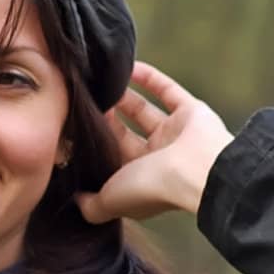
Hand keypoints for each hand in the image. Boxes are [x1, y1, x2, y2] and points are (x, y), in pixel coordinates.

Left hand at [73, 61, 234, 221]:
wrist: (197, 170)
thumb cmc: (153, 187)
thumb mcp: (110, 201)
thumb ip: (91, 206)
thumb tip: (77, 200)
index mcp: (140, 181)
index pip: (112, 161)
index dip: (96, 146)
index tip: (75, 129)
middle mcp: (158, 159)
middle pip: (126, 134)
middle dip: (107, 119)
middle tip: (86, 103)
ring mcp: (176, 134)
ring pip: (145, 112)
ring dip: (125, 98)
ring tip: (102, 83)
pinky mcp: (191, 112)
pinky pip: (167, 90)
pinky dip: (149, 78)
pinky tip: (129, 67)